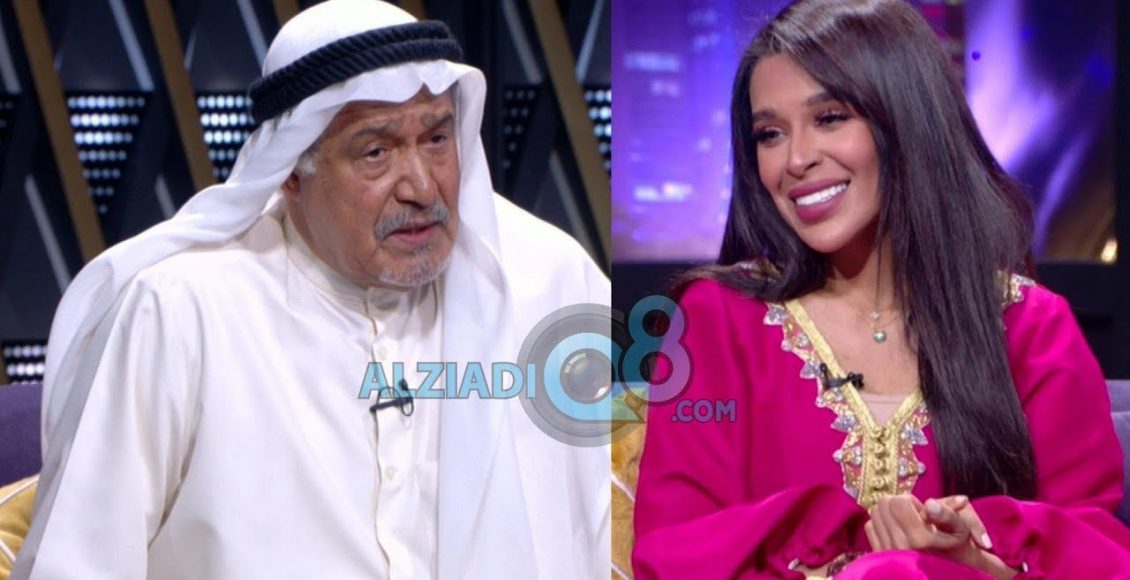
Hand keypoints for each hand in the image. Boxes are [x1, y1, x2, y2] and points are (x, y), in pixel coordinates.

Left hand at [865, 495, 1014, 578]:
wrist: (947, 572)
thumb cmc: (955, 548)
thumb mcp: (960, 529)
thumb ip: (947, 514)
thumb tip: (929, 503)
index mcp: (919, 539)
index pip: (898, 502)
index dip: (911, 501)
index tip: (922, 512)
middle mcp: (899, 546)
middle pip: (883, 504)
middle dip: (899, 504)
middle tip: (914, 516)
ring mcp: (887, 552)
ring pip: (874, 513)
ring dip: (889, 512)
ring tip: (906, 524)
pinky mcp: (879, 556)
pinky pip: (869, 527)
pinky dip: (880, 523)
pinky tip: (896, 530)